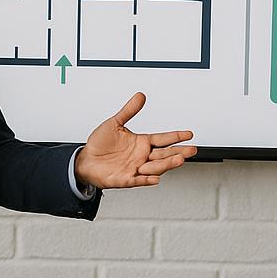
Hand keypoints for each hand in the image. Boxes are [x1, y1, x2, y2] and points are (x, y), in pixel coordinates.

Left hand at [73, 93, 196, 189]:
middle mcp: (141, 156)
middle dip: (178, 152)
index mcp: (142, 143)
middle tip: (192, 149)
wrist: (85, 160)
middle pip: (164, 154)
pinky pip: (137, 180)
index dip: (176, 136)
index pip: (163, 139)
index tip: (189, 134)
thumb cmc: (100, 144)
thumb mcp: (114, 123)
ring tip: (179, 160)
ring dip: (167, 164)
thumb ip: (129, 111)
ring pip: (155, 167)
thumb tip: (140, 96)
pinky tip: (155, 179)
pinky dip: (146, 180)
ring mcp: (135, 168)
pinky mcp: (125, 179)